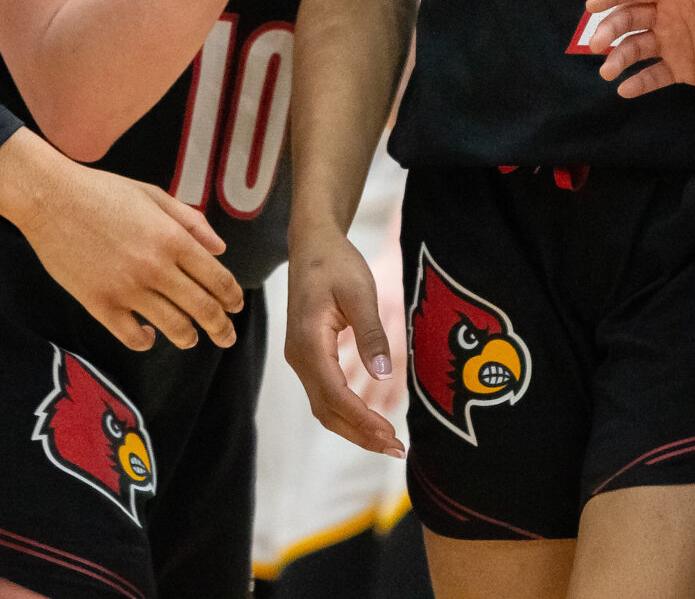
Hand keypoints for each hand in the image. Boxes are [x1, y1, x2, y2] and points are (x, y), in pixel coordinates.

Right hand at [0, 135, 243, 351]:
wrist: (50, 198)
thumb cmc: (103, 191)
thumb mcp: (153, 195)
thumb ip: (190, 221)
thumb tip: (220, 248)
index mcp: (173, 238)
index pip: (217, 279)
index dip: (232, 298)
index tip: (236, 307)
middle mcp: (156, 267)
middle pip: (202, 309)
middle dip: (221, 327)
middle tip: (226, 337)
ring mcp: (127, 289)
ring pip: (173, 328)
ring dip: (187, 337)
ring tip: (189, 338)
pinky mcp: (100, 304)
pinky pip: (132, 337)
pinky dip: (146, 341)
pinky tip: (148, 334)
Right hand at [283, 228, 404, 456]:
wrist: (312, 245)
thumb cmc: (336, 263)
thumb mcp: (360, 292)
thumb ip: (370, 333)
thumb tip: (383, 374)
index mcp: (309, 341)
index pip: (334, 393)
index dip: (361, 419)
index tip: (390, 435)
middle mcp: (299, 356)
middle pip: (326, 409)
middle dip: (360, 434)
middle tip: (396, 449)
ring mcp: (301, 358)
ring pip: (324, 407)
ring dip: (354, 427)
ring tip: (387, 441)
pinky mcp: (309, 357)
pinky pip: (325, 394)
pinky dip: (347, 412)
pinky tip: (369, 419)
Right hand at [582, 0, 694, 95]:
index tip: (593, 6)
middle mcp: (669, 17)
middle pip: (630, 19)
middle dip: (610, 30)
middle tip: (598, 46)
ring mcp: (673, 45)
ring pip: (636, 48)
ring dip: (619, 58)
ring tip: (608, 72)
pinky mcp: (681, 70)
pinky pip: (653, 76)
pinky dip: (638, 83)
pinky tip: (626, 89)